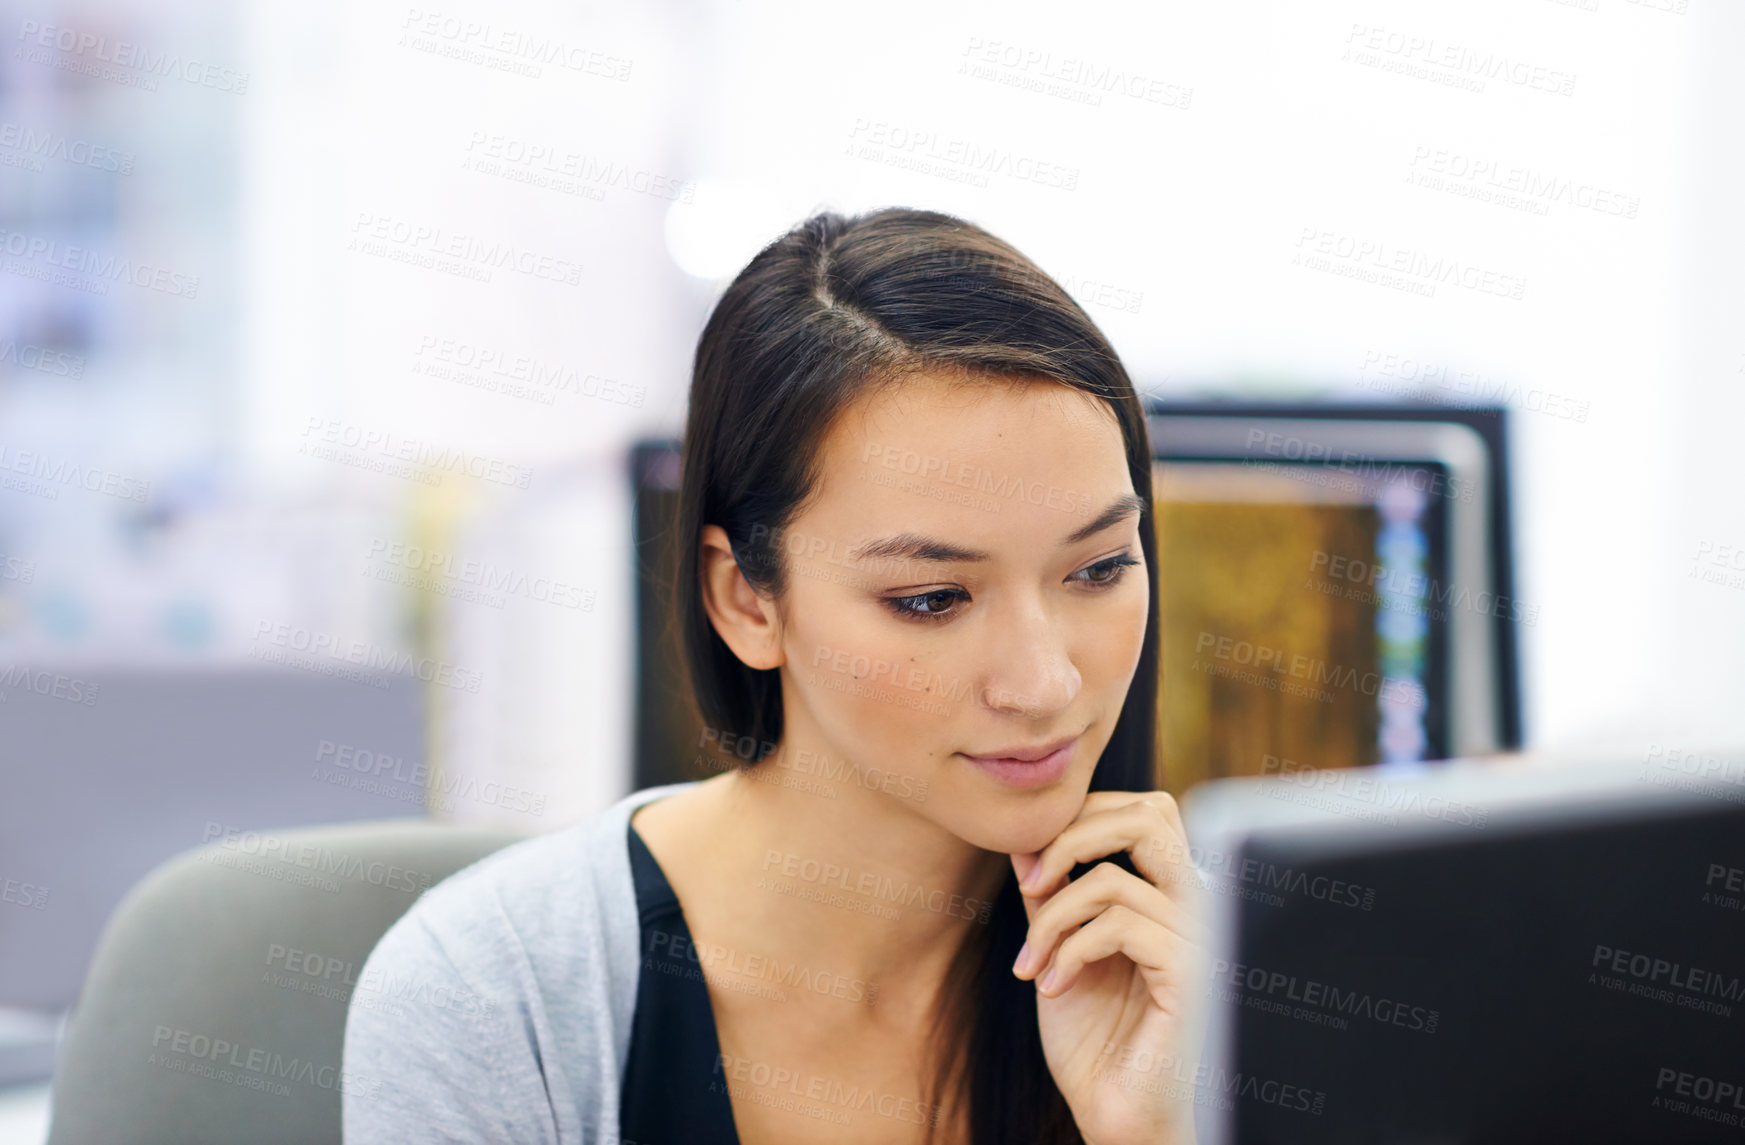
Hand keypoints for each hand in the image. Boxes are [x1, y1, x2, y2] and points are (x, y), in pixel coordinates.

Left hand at [1010, 791, 1208, 1144]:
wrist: (1116, 1114)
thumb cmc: (1093, 1039)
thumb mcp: (1058, 949)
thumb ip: (1049, 893)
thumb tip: (1022, 837)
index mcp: (1170, 893)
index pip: (1140, 812)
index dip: (1080, 821)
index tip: (1030, 870)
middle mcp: (1195, 906)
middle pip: (1148, 815)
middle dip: (1073, 836)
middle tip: (1030, 881)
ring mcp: (1200, 937)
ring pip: (1113, 880)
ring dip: (1052, 919)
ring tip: (1031, 962)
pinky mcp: (1191, 973)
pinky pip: (1122, 925)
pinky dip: (1071, 949)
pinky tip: (1052, 986)